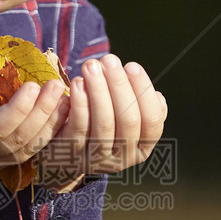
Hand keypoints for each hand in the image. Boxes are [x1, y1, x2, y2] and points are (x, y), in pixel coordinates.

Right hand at [0, 74, 67, 176]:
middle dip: (41, 112)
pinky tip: (63, 111)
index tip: (31, 86)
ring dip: (51, 123)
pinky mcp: (7, 160)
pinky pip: (34, 150)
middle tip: (55, 84)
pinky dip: (51, 132)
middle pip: (19, 139)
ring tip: (64, 95)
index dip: (17, 110)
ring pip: (30, 148)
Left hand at [37, 54, 167, 187]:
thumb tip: (157, 97)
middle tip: (109, 60)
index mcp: (141, 148)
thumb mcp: (123, 120)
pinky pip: (80, 127)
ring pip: (104, 124)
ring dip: (99, 90)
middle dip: (120, 86)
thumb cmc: (99, 125)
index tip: (132, 65)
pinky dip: (80, 103)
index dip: (144, 91)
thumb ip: (138, 108)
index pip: (152, 120)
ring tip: (92, 66)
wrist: (63, 152)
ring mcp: (98, 160)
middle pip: (129, 120)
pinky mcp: (74, 155)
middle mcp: (123, 158)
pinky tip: (77, 82)